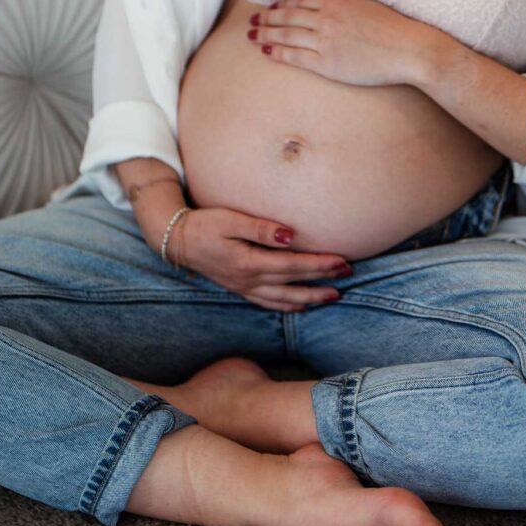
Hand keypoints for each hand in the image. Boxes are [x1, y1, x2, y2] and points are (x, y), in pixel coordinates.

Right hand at [170, 207, 352, 310]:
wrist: (176, 240)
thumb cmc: (204, 224)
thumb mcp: (230, 220)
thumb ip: (261, 228)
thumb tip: (291, 236)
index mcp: (249, 262)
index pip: (293, 265)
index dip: (319, 264)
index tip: (342, 260)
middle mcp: (249, 280)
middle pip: (293, 282)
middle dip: (322, 279)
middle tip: (348, 274)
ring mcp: (243, 287)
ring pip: (284, 298)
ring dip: (310, 297)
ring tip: (334, 295)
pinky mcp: (239, 288)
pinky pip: (268, 303)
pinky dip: (287, 306)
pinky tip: (300, 305)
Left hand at [248, 0, 416, 86]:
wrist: (407, 50)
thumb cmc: (394, 29)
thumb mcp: (367, 6)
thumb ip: (346, 6)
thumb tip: (333, 7)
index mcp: (336, 1)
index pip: (300, 1)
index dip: (282, 6)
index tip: (271, 8)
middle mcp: (326, 18)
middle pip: (288, 17)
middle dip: (267, 19)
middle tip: (253, 21)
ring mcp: (325, 40)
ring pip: (286, 35)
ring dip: (266, 35)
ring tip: (253, 36)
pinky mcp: (326, 63)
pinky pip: (295, 56)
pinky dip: (278, 53)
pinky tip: (267, 52)